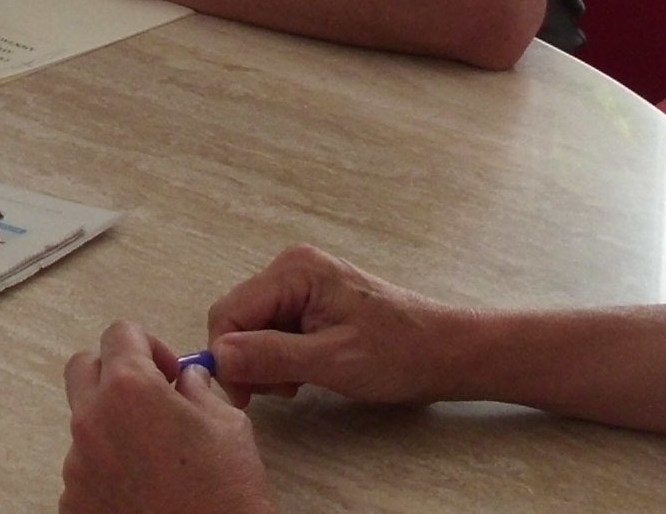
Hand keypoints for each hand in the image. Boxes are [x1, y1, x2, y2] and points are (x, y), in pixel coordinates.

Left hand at [60, 320, 273, 513]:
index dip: (149, 345)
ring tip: (155, 459)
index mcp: (129, 390)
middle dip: (115, 372)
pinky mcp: (73, 504)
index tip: (169, 373)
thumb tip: (185, 379)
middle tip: (150, 398)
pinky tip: (144, 491)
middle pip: (84, 369)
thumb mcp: (228, 427)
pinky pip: (85, 470)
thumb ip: (198, 390)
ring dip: (114, 427)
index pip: (119, 334)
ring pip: (86, 424)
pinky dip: (108, 471)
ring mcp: (76, 466)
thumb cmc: (227, 497)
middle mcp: (91, 421)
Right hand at [208, 244, 462, 404]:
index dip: (227, 356)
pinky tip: (305, 373)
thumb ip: (272, 356)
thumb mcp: (332, 361)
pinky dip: (281, 356)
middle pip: (240, 317)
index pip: (229, 311)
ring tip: (298, 384)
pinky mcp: (312, 301)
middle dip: (249, 360)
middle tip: (280, 392)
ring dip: (266, 362)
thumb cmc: (398, 354)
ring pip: (255, 326)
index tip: (245, 398)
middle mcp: (291, 268)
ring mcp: (302, 283)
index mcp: (293, 271)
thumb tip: (218, 356)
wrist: (446, 352)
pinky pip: (275, 328)